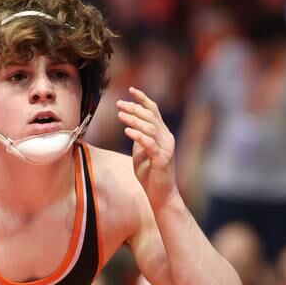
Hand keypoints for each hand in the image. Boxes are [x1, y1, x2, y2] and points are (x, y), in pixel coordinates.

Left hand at [117, 87, 177, 207]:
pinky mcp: (162, 159)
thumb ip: (139, 138)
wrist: (161, 195)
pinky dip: (138, 135)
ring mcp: (166, 148)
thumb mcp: (142, 152)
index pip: (154, 111)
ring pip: (149, 127)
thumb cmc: (150, 175)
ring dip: (133, 119)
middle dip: (133, 108)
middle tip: (118, 104)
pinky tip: (127, 130)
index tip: (130, 90)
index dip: (143, 99)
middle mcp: (167, 138)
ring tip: (119, 115)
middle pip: (150, 116)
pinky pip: (149, 143)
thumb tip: (130, 125)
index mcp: (163, 134)